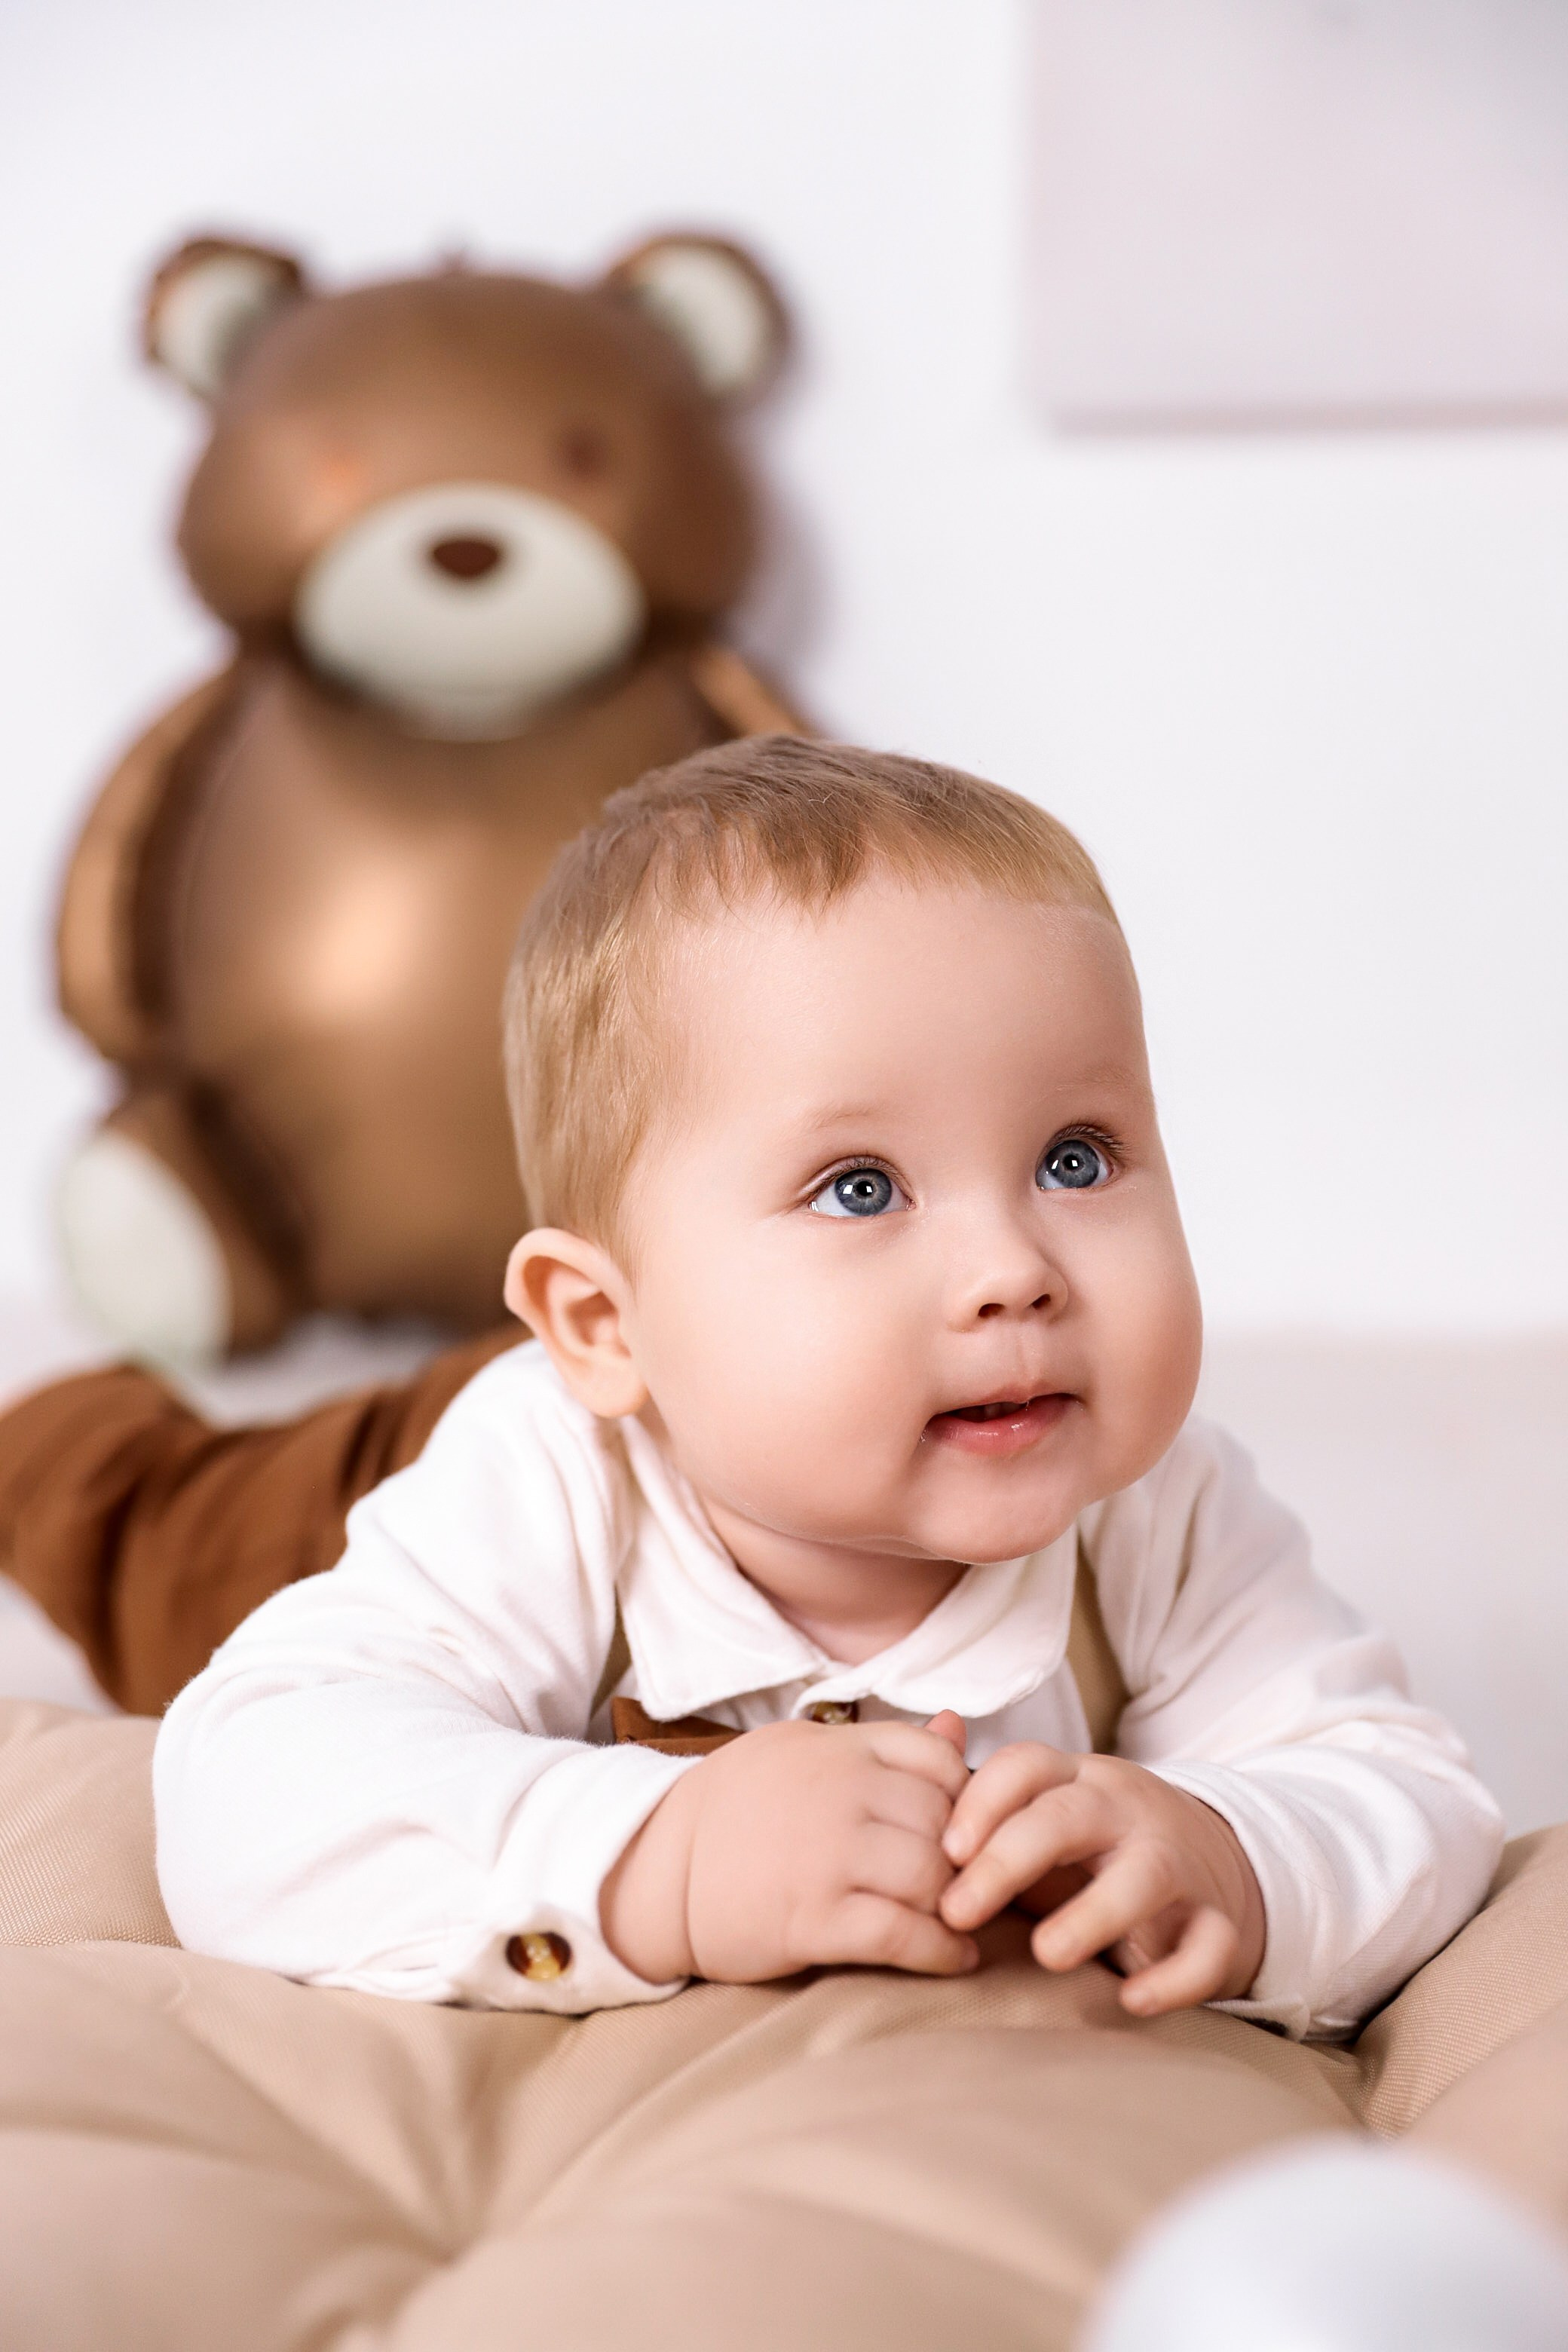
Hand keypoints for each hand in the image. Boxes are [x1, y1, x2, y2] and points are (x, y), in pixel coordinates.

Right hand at [601, 1711, 977, 1985]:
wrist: (654, 1866)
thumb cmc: (736, 1808)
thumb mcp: (804, 1751)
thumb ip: (883, 1745)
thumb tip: (958, 1724)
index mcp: (838, 1747)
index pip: (940, 1760)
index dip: (967, 1799)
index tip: (964, 1831)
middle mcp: (839, 1792)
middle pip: (945, 1822)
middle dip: (968, 1859)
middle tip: (976, 1887)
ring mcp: (826, 1854)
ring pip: (932, 1876)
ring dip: (959, 1906)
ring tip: (963, 1922)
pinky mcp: (812, 1917)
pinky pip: (902, 1934)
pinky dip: (942, 1952)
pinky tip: (956, 1959)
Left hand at [938, 1745, 1264, 2016]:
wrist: (1213, 1870)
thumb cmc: (1098, 1848)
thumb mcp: (1046, 1813)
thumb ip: (986, 1791)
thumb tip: (933, 1729)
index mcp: (1079, 1780)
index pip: (1025, 1765)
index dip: (981, 1802)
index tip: (943, 1853)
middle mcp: (1128, 1812)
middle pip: (1067, 1816)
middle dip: (1008, 1858)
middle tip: (956, 1911)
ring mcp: (1178, 1865)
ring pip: (1144, 1875)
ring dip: (1093, 1915)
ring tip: (1047, 1954)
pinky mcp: (1219, 1923)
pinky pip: (1207, 1947)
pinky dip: (1175, 1978)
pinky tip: (1132, 2000)